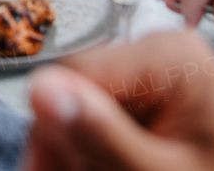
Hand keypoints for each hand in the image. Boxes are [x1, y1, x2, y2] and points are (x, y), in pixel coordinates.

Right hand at [25, 31, 213, 170]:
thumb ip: (102, 136)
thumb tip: (42, 88)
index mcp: (170, 56)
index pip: (74, 72)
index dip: (51, 125)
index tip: (43, 169)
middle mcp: (158, 55)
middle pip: (73, 91)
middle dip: (66, 142)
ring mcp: (153, 79)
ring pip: (78, 110)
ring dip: (75, 152)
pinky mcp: (148, 101)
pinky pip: (99, 122)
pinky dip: (94, 153)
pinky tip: (105, 168)